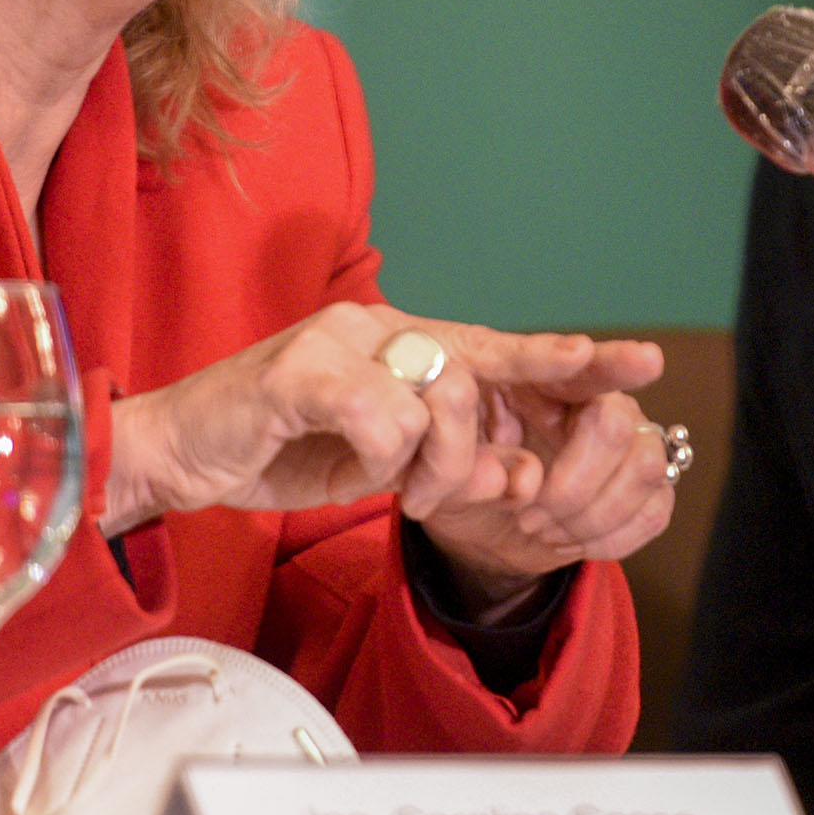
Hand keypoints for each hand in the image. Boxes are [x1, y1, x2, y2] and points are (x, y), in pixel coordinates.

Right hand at [101, 302, 540, 533]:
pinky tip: (351, 469)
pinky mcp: (300, 368)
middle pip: (476, 370)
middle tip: (494, 489)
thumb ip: (442, 463)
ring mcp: (336, 338)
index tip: (640, 364)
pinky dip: (379, 457)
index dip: (566, 357)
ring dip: (431, 462)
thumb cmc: (274, 454)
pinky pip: (382, 414)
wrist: (173, 455)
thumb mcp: (377, 467)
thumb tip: (516, 476)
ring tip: (397, 489)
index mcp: (397, 343)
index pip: (495, 347)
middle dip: (492, 444)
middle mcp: (374, 325)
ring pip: (437, 394)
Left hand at [416, 334, 672, 617]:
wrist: (470, 515)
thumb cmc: (453, 462)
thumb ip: (466, 456)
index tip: (647, 361)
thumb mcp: (435, 451)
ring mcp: (630, 444)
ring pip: (644, 468)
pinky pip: (655, 511)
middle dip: (575, 479)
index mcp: (544, 378)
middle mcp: (598, 402)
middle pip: (616, 423)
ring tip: (539, 527)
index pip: (586, 363)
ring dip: (591, 512)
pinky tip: (570, 540)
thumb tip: (526, 480)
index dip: (616, 361)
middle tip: (529, 511)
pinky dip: (611, 536)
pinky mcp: (645, 491)